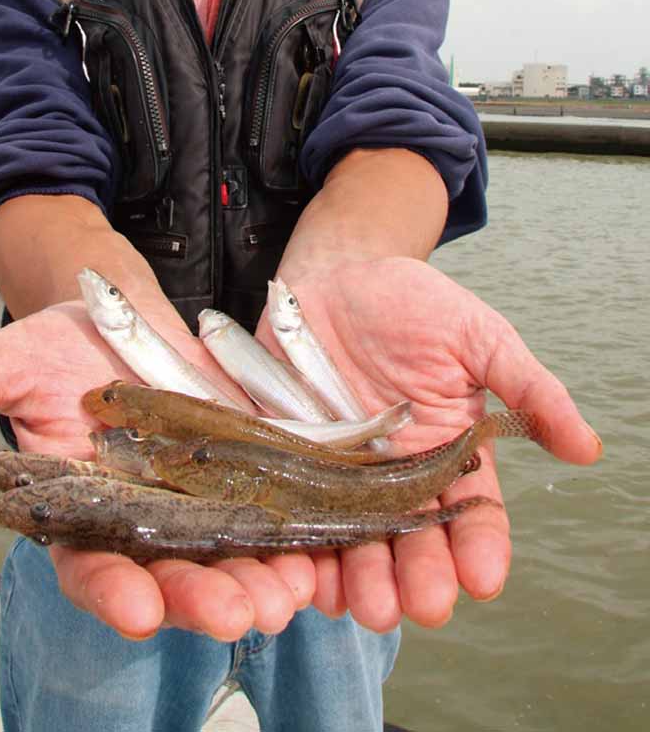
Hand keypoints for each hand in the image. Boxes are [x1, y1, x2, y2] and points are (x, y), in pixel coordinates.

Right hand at [0, 300, 316, 639]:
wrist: (126, 318)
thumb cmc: (62, 342)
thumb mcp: (12, 358)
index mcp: (83, 514)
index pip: (90, 567)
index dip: (112, 591)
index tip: (138, 611)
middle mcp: (144, 524)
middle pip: (171, 575)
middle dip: (203, 598)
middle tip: (240, 612)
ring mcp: (198, 505)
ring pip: (230, 557)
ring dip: (260, 579)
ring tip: (289, 591)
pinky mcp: (246, 476)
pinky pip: (275, 513)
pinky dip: (298, 534)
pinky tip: (322, 549)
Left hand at [254, 256, 602, 630]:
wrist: (335, 272)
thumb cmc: (412, 303)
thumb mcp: (478, 337)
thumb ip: (527, 389)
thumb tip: (588, 448)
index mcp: (449, 453)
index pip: (472, 513)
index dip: (480, 547)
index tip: (483, 577)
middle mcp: (395, 475)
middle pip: (413, 541)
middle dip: (420, 577)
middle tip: (424, 604)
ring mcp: (339, 473)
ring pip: (355, 540)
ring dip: (363, 579)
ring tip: (368, 604)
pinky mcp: (287, 461)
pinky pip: (292, 513)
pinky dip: (299, 550)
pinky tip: (306, 576)